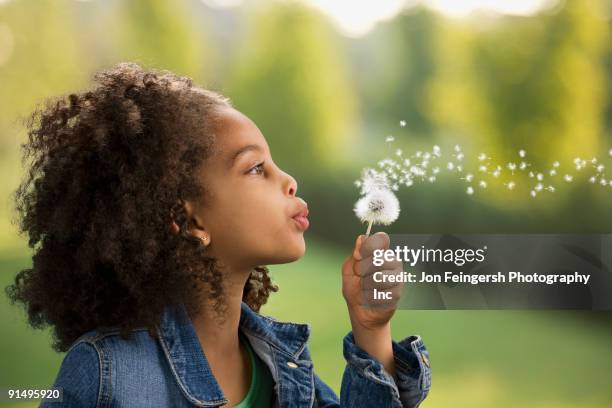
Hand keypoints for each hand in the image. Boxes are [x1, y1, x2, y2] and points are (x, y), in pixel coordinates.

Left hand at [341, 232, 403, 377]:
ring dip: (365, 284)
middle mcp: (393, 262)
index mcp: (382, 253)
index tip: (358, 255)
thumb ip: (355, 254)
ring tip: (365, 288)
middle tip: (359, 275)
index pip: (382, 239)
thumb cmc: (355, 288)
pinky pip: (380, 293)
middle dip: (362, 268)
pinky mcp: (397, 294)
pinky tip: (371, 298)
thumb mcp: (349, 269)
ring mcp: (398, 278)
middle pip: (379, 258)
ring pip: (379, 276)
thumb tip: (361, 238)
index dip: (368, 247)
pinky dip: (369, 297)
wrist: (360, 311)